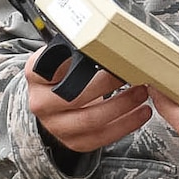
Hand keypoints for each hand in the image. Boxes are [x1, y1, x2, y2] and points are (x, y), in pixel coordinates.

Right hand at [23, 54, 153, 154]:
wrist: (52, 101)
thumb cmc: (62, 74)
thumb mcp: (61, 56)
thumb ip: (76, 48)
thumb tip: (106, 36)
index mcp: (37, 76)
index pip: (52, 69)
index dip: (79, 64)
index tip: (104, 56)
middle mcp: (42, 103)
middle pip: (75, 97)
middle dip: (108, 85)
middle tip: (130, 74)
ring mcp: (56, 126)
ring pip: (91, 120)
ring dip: (122, 107)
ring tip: (141, 93)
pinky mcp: (72, 141)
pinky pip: (100, 137)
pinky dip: (124, 126)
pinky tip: (140, 114)